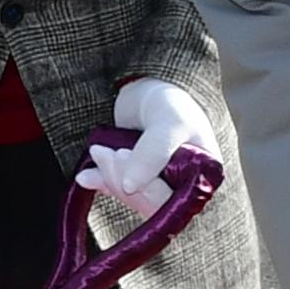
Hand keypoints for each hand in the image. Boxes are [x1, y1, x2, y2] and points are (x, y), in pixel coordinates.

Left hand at [78, 79, 225, 223]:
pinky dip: (102, 183)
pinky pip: (120, 191)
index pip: (173, 200)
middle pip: (151, 204)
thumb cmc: (172, 101)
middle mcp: (185, 187)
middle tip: (106, 152)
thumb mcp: (169, 122)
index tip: (122, 156)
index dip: (146, 188)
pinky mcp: (140, 181)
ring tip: (98, 150)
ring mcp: (161, 186)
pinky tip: (86, 177)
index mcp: (204, 178)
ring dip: (111, 177)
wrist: (154, 84)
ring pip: (133, 198)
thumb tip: (129, 187)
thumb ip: (154, 153)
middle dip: (122, 179)